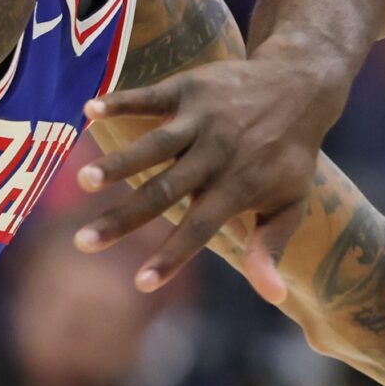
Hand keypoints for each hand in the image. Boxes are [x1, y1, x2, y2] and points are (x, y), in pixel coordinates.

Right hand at [74, 47, 349, 299]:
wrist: (301, 86)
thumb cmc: (289, 155)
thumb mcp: (290, 203)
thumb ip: (271, 247)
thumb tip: (274, 299)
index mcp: (238, 187)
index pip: (201, 228)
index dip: (174, 255)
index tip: (142, 284)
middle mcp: (218, 155)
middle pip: (165, 191)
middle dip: (125, 218)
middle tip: (83, 243)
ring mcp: (203, 120)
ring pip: (156, 144)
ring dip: (119, 162)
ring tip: (84, 180)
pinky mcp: (190, 89)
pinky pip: (152, 96)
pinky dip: (122, 101)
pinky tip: (89, 111)